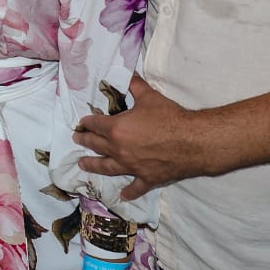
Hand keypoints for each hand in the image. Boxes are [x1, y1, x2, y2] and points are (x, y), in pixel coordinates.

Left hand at [73, 76, 209, 198]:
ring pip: (107, 167)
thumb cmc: (169, 117)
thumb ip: (135, 85)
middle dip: (85, 141)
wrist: (192, 141)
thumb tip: (128, 74)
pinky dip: (129, 192)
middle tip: (77, 139)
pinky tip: (123, 196)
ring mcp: (131, 166)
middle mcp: (119, 149)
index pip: (96, 124)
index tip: (82, 122)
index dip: (88, 122)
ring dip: (93, 165)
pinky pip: (135, 187)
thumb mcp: (149, 96)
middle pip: (96, 145)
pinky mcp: (147, 178)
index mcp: (116, 129)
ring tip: (82, 164)